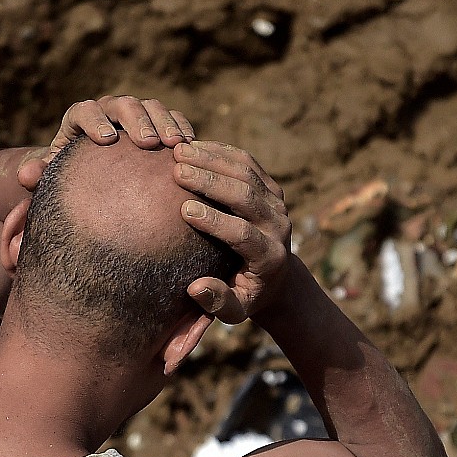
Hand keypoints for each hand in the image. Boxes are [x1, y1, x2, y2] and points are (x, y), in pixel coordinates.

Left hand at [18, 96, 195, 190]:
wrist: (95, 178)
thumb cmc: (71, 179)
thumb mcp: (53, 179)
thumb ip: (39, 176)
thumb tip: (26, 175)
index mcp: (79, 119)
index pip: (84, 110)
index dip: (94, 121)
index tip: (105, 140)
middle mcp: (108, 111)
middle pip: (123, 104)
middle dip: (137, 120)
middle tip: (149, 143)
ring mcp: (136, 115)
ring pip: (152, 107)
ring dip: (166, 123)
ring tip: (176, 147)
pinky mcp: (158, 124)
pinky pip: (174, 119)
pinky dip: (183, 129)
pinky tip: (193, 148)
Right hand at [173, 141, 291, 323]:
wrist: (278, 277)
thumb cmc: (246, 295)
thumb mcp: (235, 311)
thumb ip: (218, 302)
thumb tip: (196, 288)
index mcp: (270, 257)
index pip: (243, 234)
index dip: (215, 221)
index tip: (185, 209)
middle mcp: (278, 226)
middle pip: (246, 196)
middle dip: (211, 181)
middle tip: (177, 170)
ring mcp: (277, 203)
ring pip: (247, 172)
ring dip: (212, 158)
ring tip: (179, 151)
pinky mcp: (272, 187)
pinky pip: (248, 163)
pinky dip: (221, 151)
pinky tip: (193, 145)